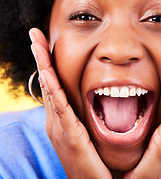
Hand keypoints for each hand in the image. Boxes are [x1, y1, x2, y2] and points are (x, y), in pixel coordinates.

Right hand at [29, 28, 111, 178]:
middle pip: (47, 82)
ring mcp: (60, 127)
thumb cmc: (91, 157)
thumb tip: (90, 95)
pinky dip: (53, 89)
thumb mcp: (85, 130)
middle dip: (41, 57)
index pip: (53, 84)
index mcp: (62, 117)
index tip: (45, 42)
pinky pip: (60, 108)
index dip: (48, 62)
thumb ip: (84, 113)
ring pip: (50, 90)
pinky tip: (48, 73)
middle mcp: (56, 119)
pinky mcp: (69, 135)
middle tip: (35, 35)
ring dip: (43, 65)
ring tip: (37, 44)